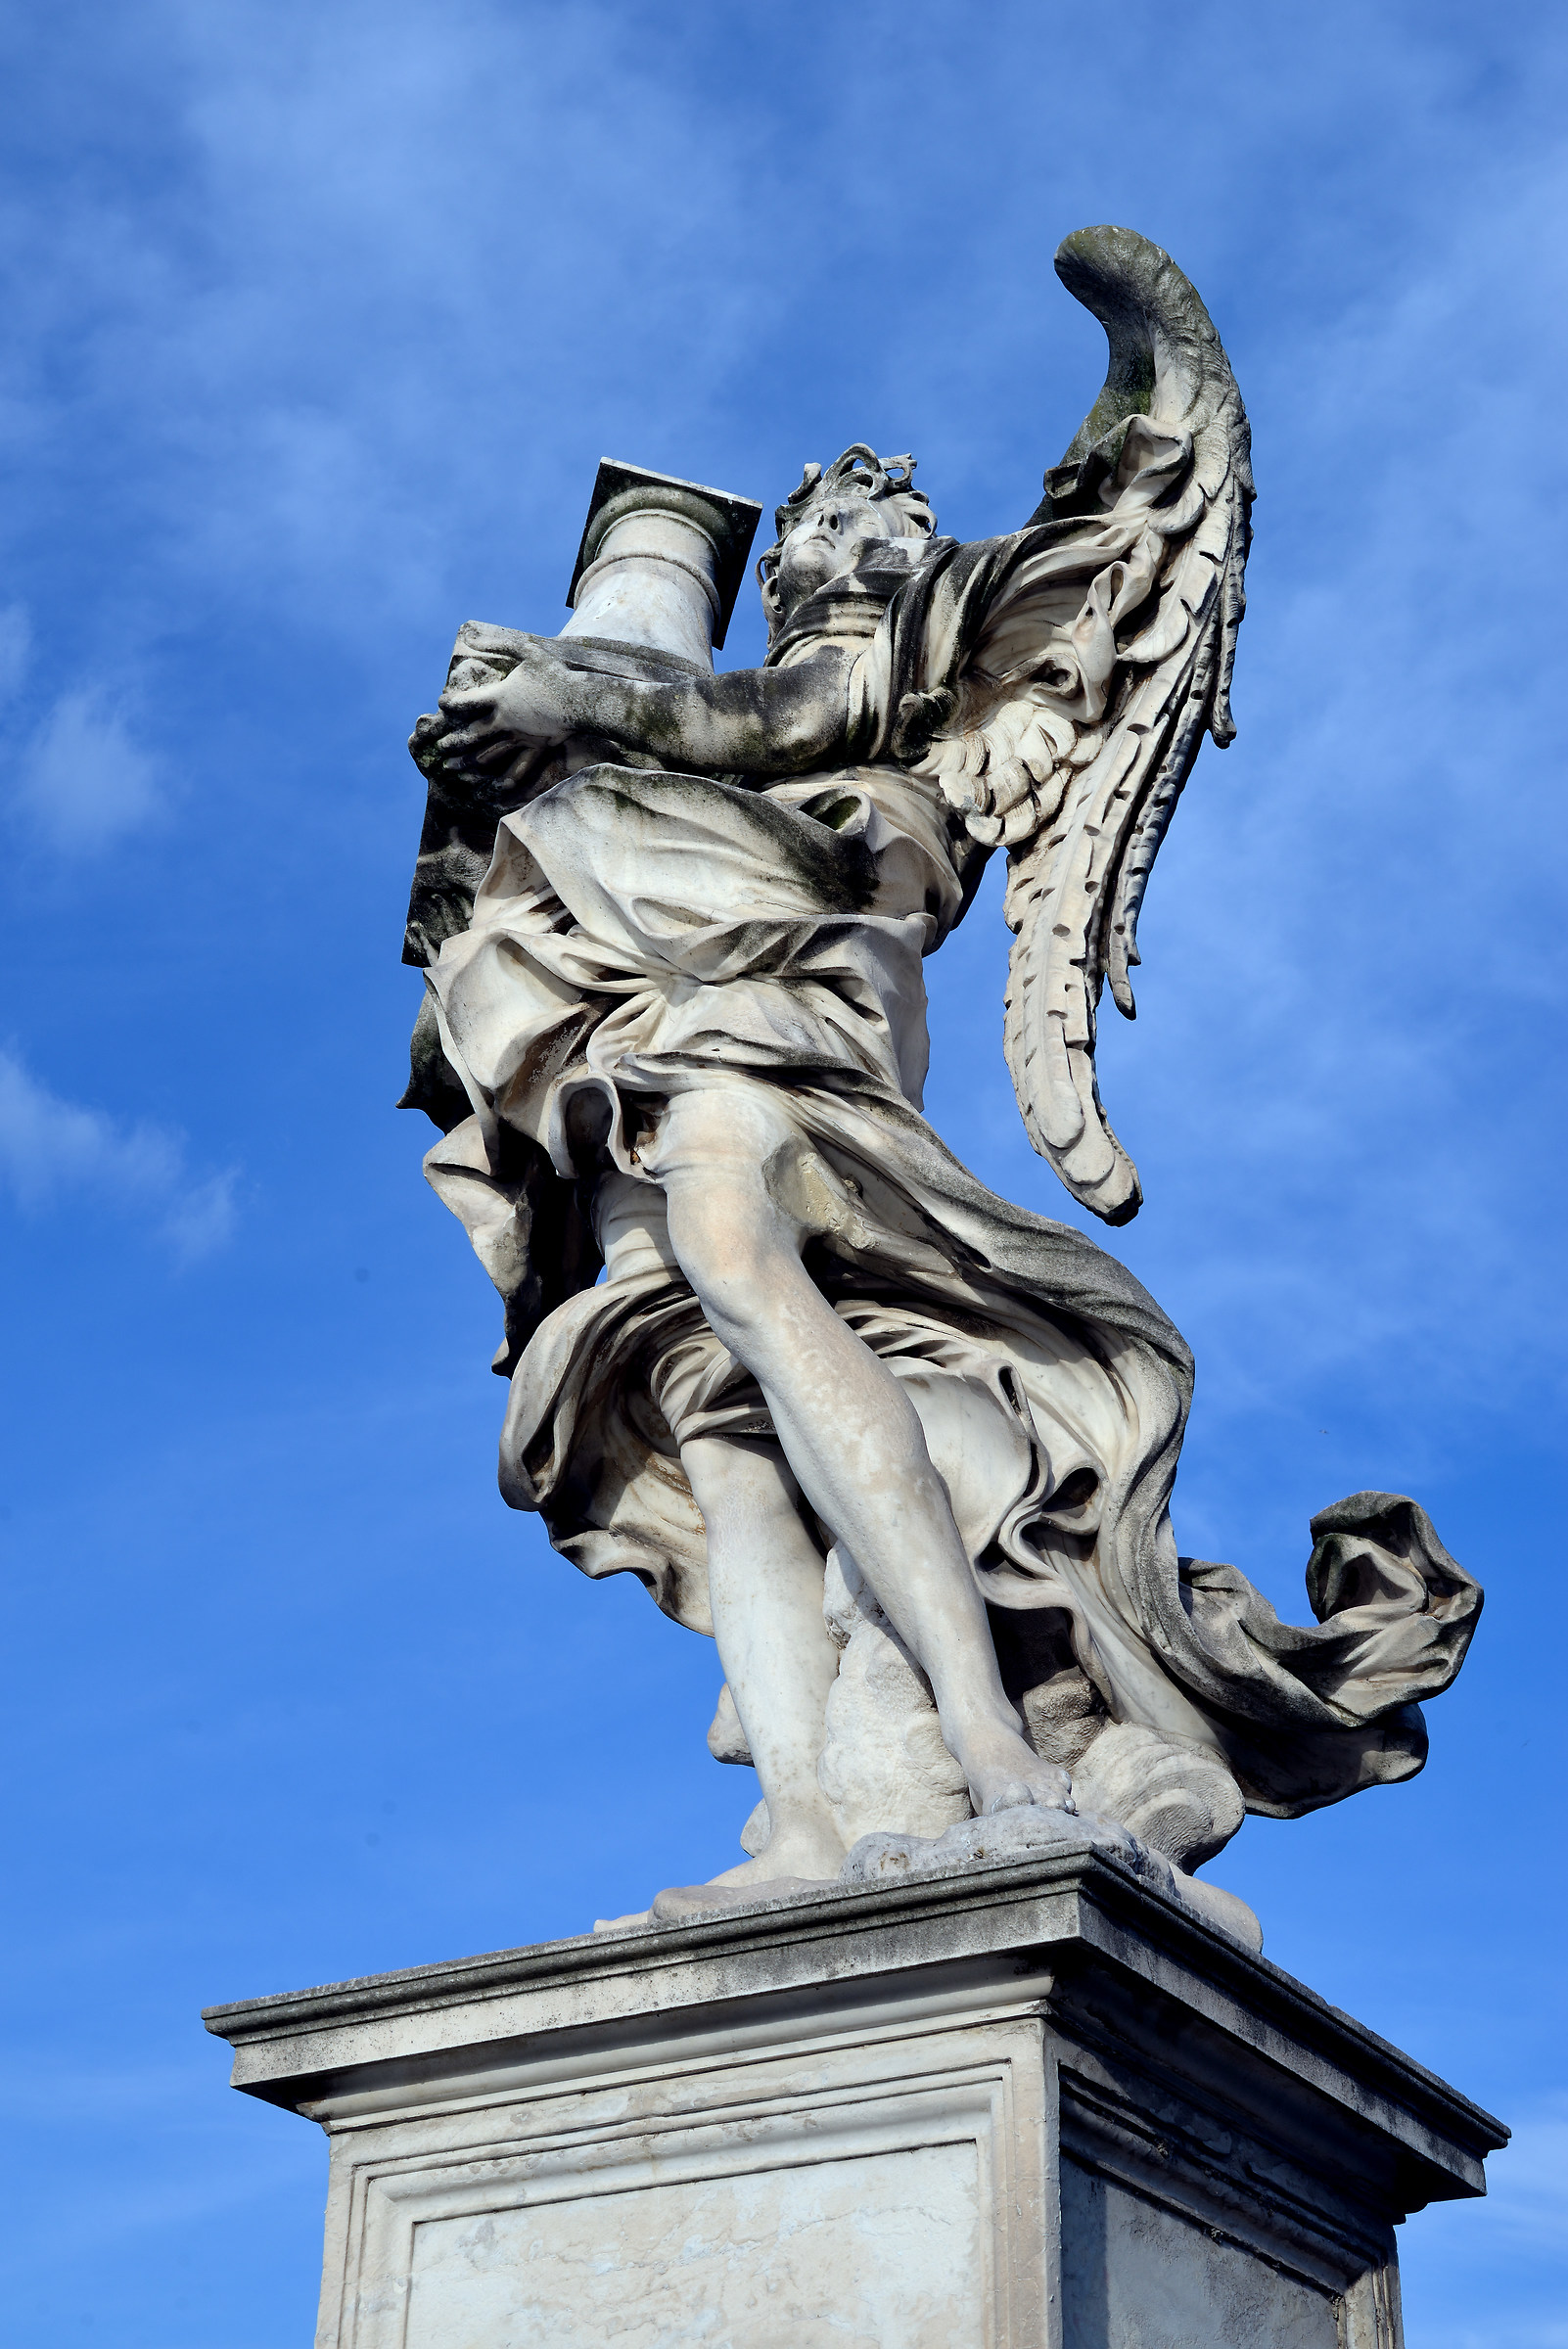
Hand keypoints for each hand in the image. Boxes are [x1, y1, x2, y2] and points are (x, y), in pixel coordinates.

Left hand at [432, 639, 583, 770]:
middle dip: (454, 742)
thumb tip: (471, 635)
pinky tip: (495, 790)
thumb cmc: (555, 674)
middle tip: (441, 750)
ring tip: (453, 770)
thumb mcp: (527, 651)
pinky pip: (520, 767)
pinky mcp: (537, 747)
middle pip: (473, 733)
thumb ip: (498, 643)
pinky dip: (507, 780)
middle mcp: (506, 719)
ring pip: (490, 753)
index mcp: (501, 696)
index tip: (441, 707)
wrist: (582, 698)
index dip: (452, 704)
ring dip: (469, 763)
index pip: (468, 701)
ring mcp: (521, 736)